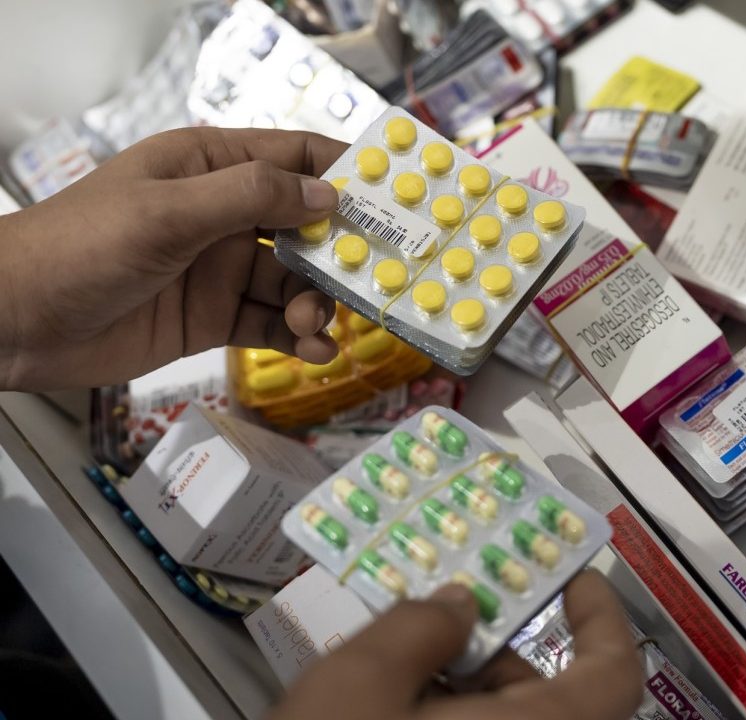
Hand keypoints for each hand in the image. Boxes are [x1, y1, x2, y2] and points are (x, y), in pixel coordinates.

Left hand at [0, 127, 348, 390]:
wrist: (15, 322)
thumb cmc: (78, 248)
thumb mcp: (168, 214)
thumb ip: (250, 198)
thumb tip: (328, 197)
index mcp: (208, 167)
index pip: (294, 157)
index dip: (345, 174)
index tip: (395, 199)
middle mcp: (222, 214)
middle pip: (305, 228)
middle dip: (340, 254)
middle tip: (371, 280)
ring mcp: (219, 268)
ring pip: (292, 283)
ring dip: (315, 304)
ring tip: (317, 327)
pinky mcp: (211, 318)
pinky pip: (269, 325)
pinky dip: (296, 338)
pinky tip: (314, 352)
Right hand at [270, 571, 643, 719]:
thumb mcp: (357, 686)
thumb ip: (418, 629)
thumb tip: (460, 606)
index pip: (615, 674)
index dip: (601, 617)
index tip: (567, 578)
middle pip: (558, 706)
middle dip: (504, 657)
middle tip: (449, 622)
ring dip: (471, 699)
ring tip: (403, 670)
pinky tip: (392, 718)